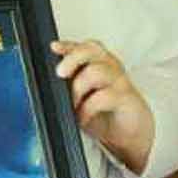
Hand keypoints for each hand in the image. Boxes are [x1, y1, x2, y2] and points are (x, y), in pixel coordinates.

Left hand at [52, 40, 153, 173]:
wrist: (132, 132)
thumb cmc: (104, 112)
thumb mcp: (82, 98)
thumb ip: (69, 87)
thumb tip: (45, 84)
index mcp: (100, 63)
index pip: (85, 47)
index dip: (69, 45)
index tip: (54, 47)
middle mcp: (110, 67)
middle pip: (92, 50)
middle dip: (72, 59)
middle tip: (60, 73)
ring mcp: (119, 81)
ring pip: (96, 71)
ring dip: (78, 89)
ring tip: (72, 104)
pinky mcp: (126, 99)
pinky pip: (105, 96)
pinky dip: (88, 108)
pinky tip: (82, 117)